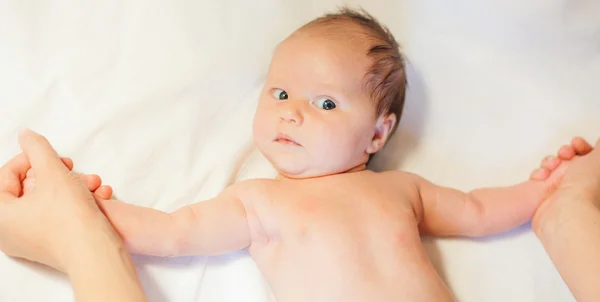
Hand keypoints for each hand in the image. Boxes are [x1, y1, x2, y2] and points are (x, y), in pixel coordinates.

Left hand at [0, 129, 121, 270]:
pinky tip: (88, 196)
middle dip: (50, 172)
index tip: (49, 155)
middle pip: (24, 188)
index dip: (30, 158)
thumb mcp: (53, 172)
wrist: (95, 252)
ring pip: (41, 201)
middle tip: (67, 167)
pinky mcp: (46, 247)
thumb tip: (26, 136)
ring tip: (86, 181)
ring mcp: (26, 242)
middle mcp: (6, 233)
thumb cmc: (70, 219)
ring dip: (64, 185)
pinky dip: (66, 202)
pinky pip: (50, 216)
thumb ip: (38, 148)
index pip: (6, 175)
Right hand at [531, 137, 598, 228]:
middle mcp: (584, 184)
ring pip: (555, 169)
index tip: (576, 145)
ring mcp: (566, 192)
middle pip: (571, 161)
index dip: (581, 147)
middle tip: (563, 154)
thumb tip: (599, 142)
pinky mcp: (550, 198)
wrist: (564, 211)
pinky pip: (542, 180)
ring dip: (550, 163)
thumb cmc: (586, 187)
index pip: (589, 157)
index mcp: (597, 176)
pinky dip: (540, 175)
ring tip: (550, 167)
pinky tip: (541, 177)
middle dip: (564, 154)